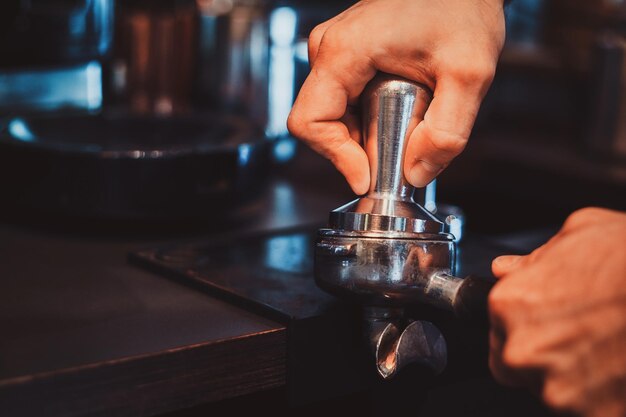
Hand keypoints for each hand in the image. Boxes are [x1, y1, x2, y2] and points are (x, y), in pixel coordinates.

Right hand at [287, 0, 504, 193]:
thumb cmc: (463, 8)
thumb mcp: (469, 75)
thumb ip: (446, 132)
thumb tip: (417, 173)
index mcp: (344, 50)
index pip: (310, 122)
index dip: (336, 157)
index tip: (368, 175)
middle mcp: (329, 48)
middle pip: (320, 123)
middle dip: (355, 150)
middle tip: (398, 153)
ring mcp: (335, 50)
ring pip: (331, 114)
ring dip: (363, 135)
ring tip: (406, 127)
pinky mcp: (346, 55)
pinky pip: (343, 100)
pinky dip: (367, 119)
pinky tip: (399, 113)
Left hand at [489, 208, 625, 416]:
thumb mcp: (578, 234)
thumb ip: (534, 259)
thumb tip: (507, 268)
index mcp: (510, 305)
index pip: (494, 326)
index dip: (522, 323)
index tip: (545, 318)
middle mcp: (523, 350)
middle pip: (513, 365)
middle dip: (539, 354)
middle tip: (576, 337)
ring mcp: (557, 389)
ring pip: (550, 391)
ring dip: (571, 376)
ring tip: (606, 349)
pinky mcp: (595, 414)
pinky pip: (586, 409)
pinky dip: (601, 396)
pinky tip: (619, 368)